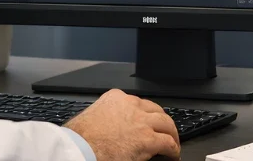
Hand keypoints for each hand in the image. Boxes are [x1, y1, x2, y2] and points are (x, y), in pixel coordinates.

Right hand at [64, 89, 180, 160]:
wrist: (79, 147)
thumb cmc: (79, 137)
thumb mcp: (92, 117)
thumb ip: (105, 116)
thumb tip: (107, 126)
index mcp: (116, 98)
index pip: (138, 102)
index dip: (145, 114)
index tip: (147, 120)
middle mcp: (132, 106)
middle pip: (156, 110)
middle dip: (162, 121)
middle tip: (165, 130)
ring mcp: (141, 122)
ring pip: (167, 124)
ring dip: (172, 134)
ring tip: (173, 142)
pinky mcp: (148, 140)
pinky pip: (168, 143)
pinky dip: (174, 150)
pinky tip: (174, 155)